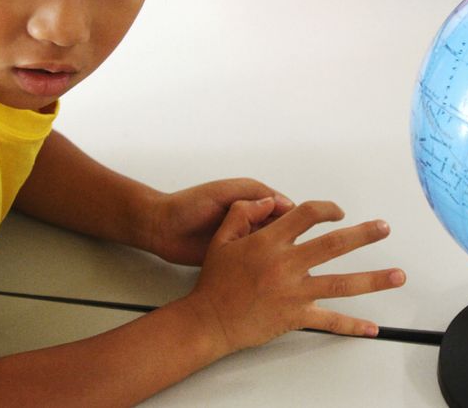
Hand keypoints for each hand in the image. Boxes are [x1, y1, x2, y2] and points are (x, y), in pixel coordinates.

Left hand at [144, 178, 295, 264]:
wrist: (160, 229)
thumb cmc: (187, 205)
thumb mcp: (223, 192)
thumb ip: (253, 194)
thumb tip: (284, 203)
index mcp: (251, 201)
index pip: (286, 210)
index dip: (298, 220)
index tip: (308, 231)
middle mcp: (250, 221)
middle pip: (283, 231)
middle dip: (293, 242)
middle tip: (301, 255)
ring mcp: (242, 241)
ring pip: (272, 249)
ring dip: (280, 257)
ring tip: (289, 267)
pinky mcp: (234, 258)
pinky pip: (255, 263)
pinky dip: (265, 269)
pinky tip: (272, 276)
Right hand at [188, 198, 405, 351]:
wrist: (209, 320)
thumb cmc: (215, 281)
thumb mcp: (222, 238)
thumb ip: (244, 213)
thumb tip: (269, 200)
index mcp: (270, 242)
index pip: (306, 214)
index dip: (326, 209)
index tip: (338, 211)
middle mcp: (286, 265)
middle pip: (333, 245)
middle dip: (363, 235)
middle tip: (384, 228)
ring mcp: (294, 293)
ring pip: (341, 284)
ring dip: (373, 279)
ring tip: (398, 275)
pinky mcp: (296, 316)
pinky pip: (329, 321)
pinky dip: (352, 326)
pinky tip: (373, 327)